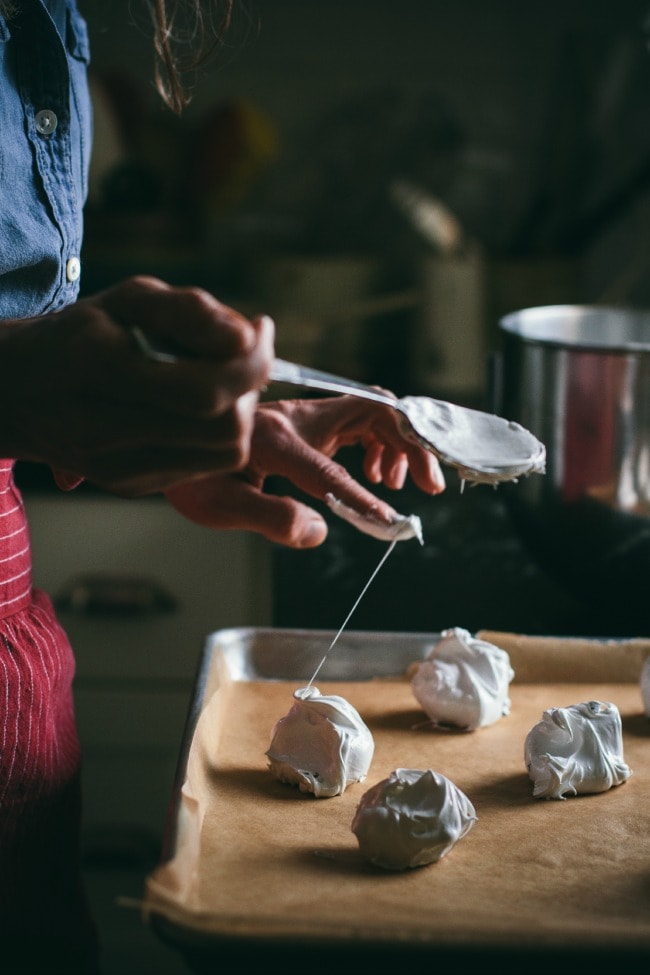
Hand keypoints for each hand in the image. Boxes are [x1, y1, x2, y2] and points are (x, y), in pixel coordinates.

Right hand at [0, 276, 273, 494]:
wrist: (17, 390)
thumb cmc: (80, 334)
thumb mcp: (128, 299)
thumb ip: (189, 311)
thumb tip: (247, 337)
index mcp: (101, 369)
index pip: (207, 388)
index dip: (253, 361)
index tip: (260, 328)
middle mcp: (107, 431)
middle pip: (225, 428)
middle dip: (249, 387)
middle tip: (239, 355)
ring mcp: (120, 468)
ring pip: (225, 453)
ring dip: (239, 412)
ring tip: (219, 379)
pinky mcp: (131, 486)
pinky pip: (204, 466)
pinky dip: (216, 433)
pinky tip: (195, 407)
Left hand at [165, 395, 444, 547]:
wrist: (177, 442)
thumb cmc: (195, 478)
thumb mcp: (222, 508)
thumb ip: (272, 519)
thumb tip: (321, 531)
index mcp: (271, 440)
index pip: (328, 471)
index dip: (360, 500)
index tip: (390, 525)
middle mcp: (294, 418)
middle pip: (373, 412)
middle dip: (410, 445)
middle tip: (429, 485)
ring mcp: (305, 416)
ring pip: (374, 411)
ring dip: (399, 442)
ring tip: (396, 482)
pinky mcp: (310, 421)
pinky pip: (361, 419)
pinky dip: (380, 442)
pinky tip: (372, 473)